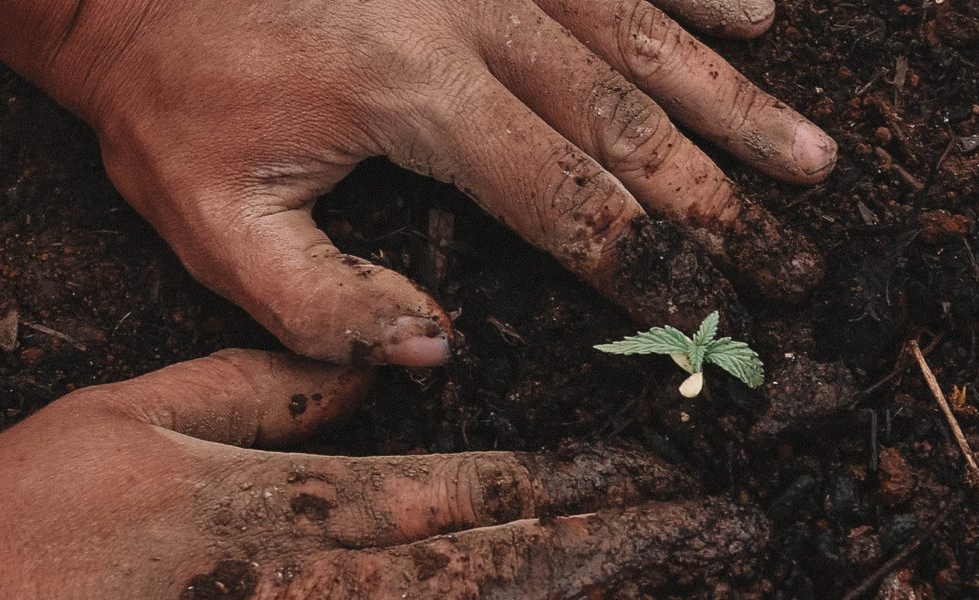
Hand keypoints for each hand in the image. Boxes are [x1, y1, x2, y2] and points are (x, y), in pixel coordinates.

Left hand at [0, 0, 835, 366]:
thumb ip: (321, 306)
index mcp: (414, 95)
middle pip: (630, 123)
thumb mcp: (210, 222)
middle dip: (720, 203)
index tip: (710, 315)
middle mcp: (475, 14)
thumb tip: (436, 350)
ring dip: (732, 102)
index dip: (645, 266)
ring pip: (640, 38)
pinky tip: (756, 11)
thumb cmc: (168, 94)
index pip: (563, 200)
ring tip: (810, 157)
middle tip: (800, 258)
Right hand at [0, 350, 765, 598]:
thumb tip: (370, 367)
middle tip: (733, 534)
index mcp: (285, 514)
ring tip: (684, 579)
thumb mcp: (125, 420)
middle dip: (628, 551)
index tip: (669, 472)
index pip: (466, 494)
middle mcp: (317, 596)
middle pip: (504, 576)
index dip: (579, 485)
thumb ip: (256, 393)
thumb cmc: (8, 527)